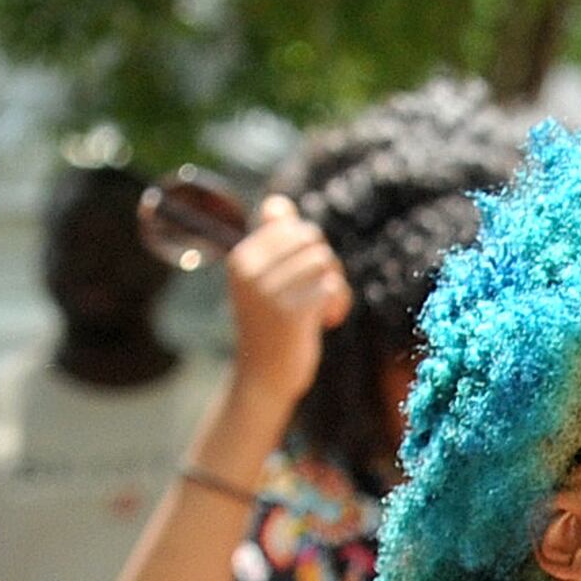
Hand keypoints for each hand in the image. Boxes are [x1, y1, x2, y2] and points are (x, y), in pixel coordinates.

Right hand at [223, 195, 347, 412]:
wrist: (263, 376)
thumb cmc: (271, 326)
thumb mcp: (265, 280)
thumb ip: (272, 241)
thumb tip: (278, 204)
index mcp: (241, 256)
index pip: (288, 221)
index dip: (308, 244)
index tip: (304, 273)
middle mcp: (250, 269)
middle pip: (310, 238)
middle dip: (325, 262)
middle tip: (321, 291)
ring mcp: (268, 290)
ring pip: (324, 261)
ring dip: (334, 284)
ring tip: (324, 308)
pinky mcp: (291, 312)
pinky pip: (332, 287)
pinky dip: (339, 303)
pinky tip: (328, 321)